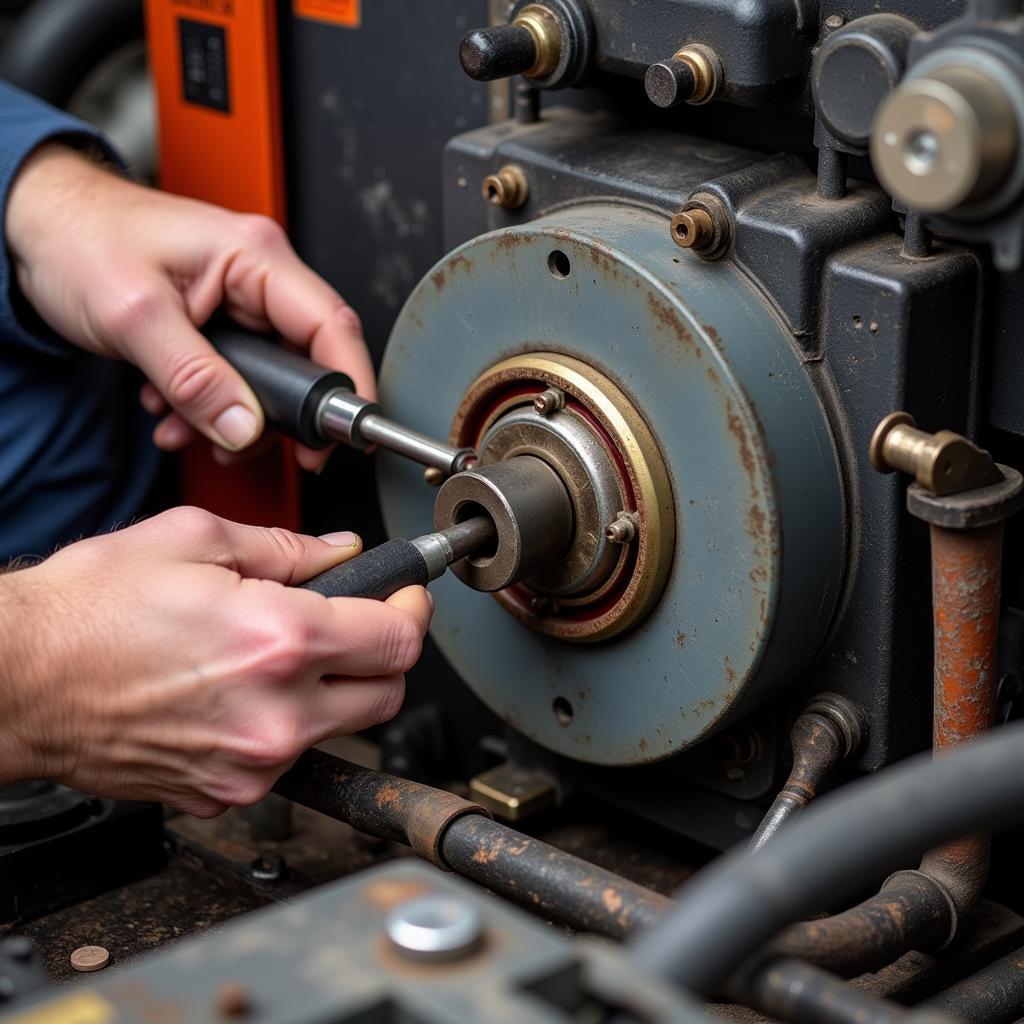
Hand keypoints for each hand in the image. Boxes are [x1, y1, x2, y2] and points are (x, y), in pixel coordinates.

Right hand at [0, 507, 430, 815]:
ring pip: (342, 729)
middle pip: (387, 693)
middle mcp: (277, 713)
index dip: (411, 610)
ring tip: (283, 655)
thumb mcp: (195, 541)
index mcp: (280, 641)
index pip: (398, 639)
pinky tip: (245, 693)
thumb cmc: (89, 610)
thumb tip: (341, 551)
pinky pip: (289, 759)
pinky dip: (287, 725)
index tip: (404, 598)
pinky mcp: (225, 793)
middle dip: (384, 654)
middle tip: (358, 623)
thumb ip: (288, 547)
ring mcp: (252, 764)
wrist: (17, 679)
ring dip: (335, 690)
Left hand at [4, 144, 374, 469]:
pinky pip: (241, 376)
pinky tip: (175, 409)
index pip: (332, 325)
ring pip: (272, 378)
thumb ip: (194, 378)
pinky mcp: (222, 322)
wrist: (35, 226)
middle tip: (251, 442)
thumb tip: (243, 426)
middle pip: (307, 359)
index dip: (348, 385)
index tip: (347, 435)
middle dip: (276, 414)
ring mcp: (242, 299)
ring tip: (185, 425)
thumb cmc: (78, 237)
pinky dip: (213, 404)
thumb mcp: (134, 315)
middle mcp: (259, 275)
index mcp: (255, 255)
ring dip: (234, 415)